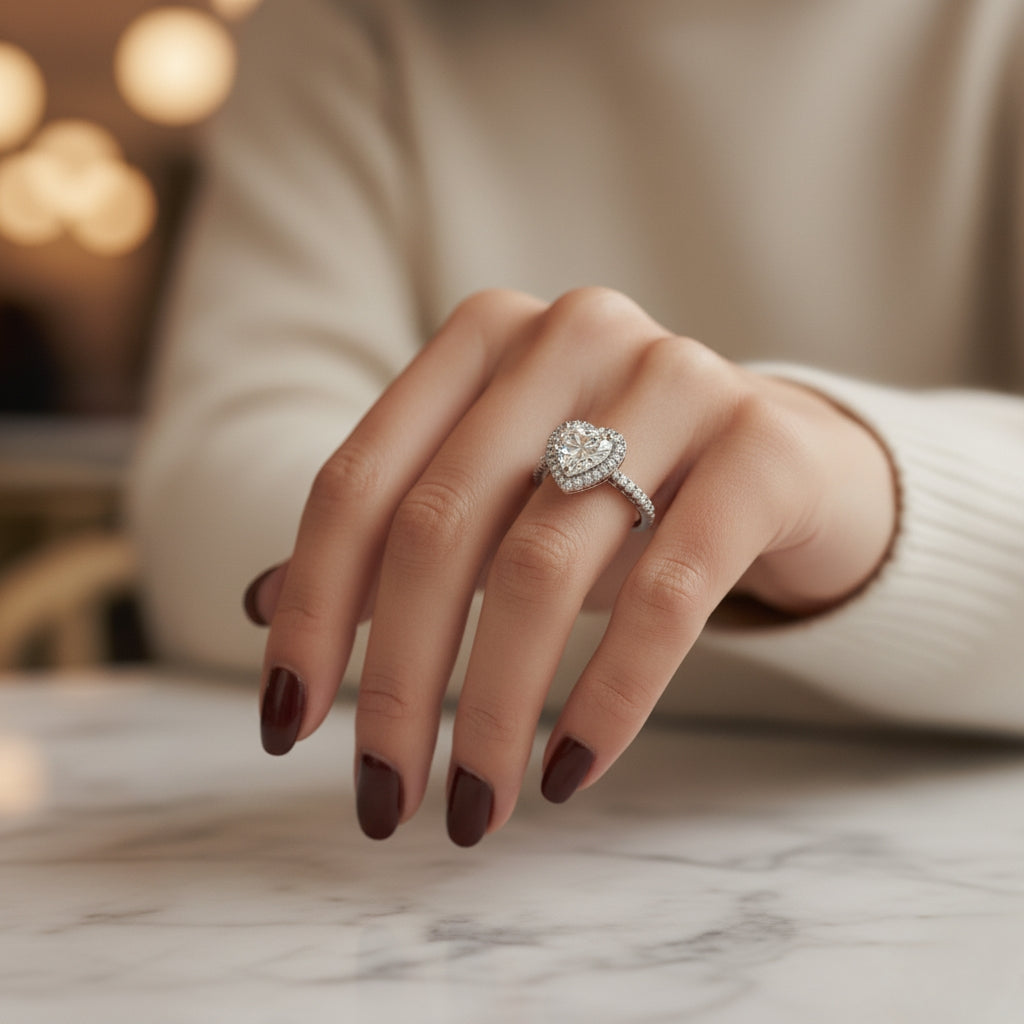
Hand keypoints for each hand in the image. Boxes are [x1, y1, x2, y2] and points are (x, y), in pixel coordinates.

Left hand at [246, 288, 897, 844]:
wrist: (787, 461)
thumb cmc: (621, 485)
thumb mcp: (499, 496)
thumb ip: (390, 535)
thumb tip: (259, 606)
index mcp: (483, 340)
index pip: (359, 485)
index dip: (310, 611)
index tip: (289, 726)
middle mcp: (571, 336)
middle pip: (436, 530)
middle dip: (394, 682)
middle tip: (383, 795)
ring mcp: (674, 380)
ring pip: (541, 567)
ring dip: (491, 710)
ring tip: (475, 806)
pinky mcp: (761, 449)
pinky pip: (668, 595)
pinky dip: (608, 696)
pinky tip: (569, 772)